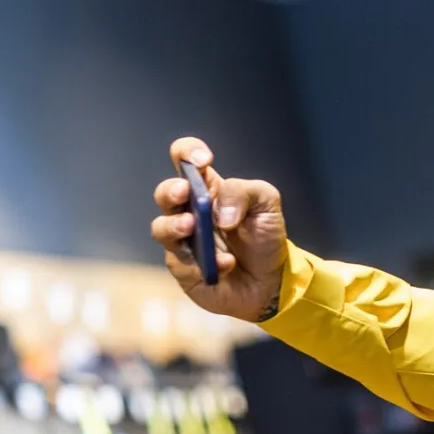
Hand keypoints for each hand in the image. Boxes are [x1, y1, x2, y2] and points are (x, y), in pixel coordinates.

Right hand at [149, 138, 287, 321]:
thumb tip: (220, 213)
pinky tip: (226, 264)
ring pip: (161, 228)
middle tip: (184, 192)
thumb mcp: (267, 204)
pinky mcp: (184, 268)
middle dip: (170, 190)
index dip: (187, 152)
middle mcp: (189, 211)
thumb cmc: (265, 238)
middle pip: (165, 192)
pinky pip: (183, 263)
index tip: (204, 160)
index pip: (185, 159)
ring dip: (174, 226)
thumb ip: (245, 193)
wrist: (272, 281)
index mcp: (207, 188)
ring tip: (193, 227)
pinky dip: (205, 262)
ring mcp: (183, 241)